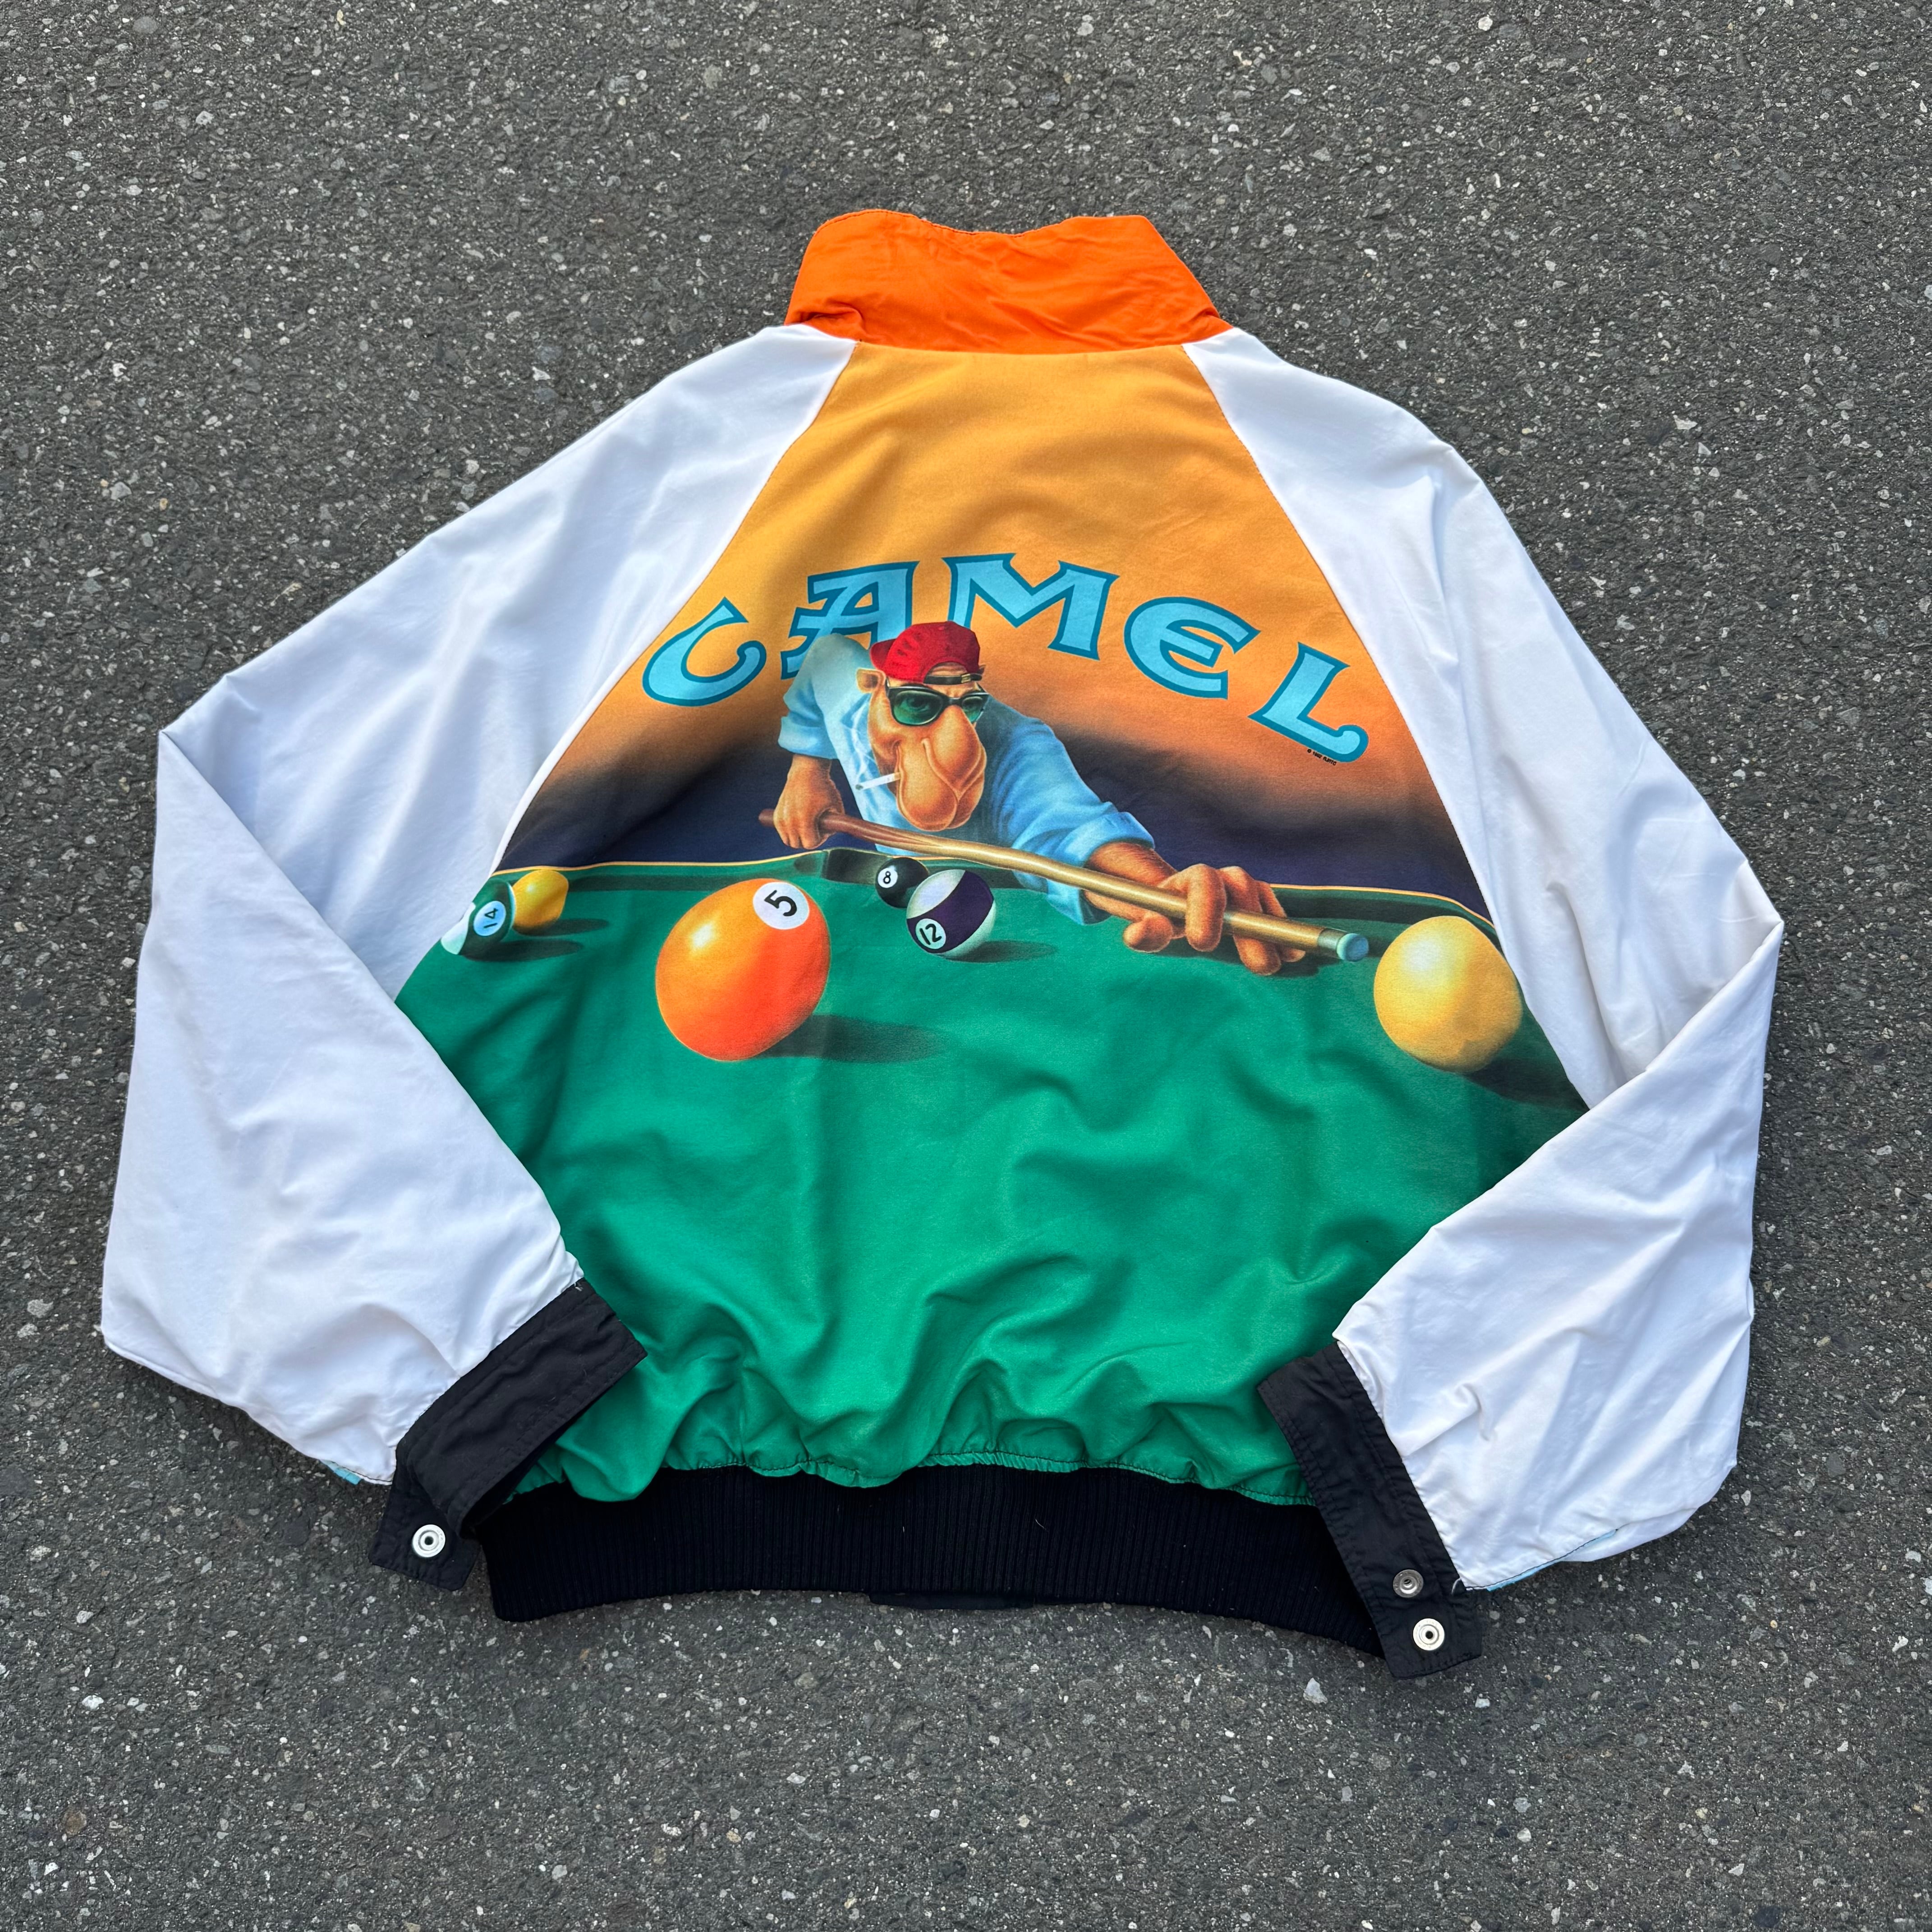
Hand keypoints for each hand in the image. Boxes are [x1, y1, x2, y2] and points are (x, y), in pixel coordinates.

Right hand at [772, 756, 842, 849]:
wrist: (806, 771)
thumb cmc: (823, 787)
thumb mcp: (836, 807)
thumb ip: (835, 826)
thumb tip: (829, 835)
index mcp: (803, 820)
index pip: (810, 844)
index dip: (820, 839)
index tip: (824, 829)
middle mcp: (789, 820)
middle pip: (797, 844)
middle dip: (808, 839)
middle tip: (816, 827)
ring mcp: (781, 818)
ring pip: (788, 840)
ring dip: (798, 837)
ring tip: (807, 825)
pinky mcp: (776, 815)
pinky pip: (782, 832)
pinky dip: (789, 831)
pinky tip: (798, 821)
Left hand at [1084, 843, 1302, 976]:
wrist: (1176, 906)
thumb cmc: (1160, 916)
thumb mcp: (1148, 923)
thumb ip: (1145, 930)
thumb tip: (1137, 935)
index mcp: (1194, 878)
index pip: (1203, 882)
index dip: (1205, 908)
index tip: (1201, 943)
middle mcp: (1225, 878)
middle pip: (1243, 892)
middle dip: (1253, 929)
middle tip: (1259, 966)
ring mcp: (1246, 889)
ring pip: (1263, 902)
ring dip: (1275, 932)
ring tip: (1285, 960)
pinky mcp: (1261, 904)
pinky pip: (1276, 915)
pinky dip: (1284, 934)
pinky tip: (1292, 955)